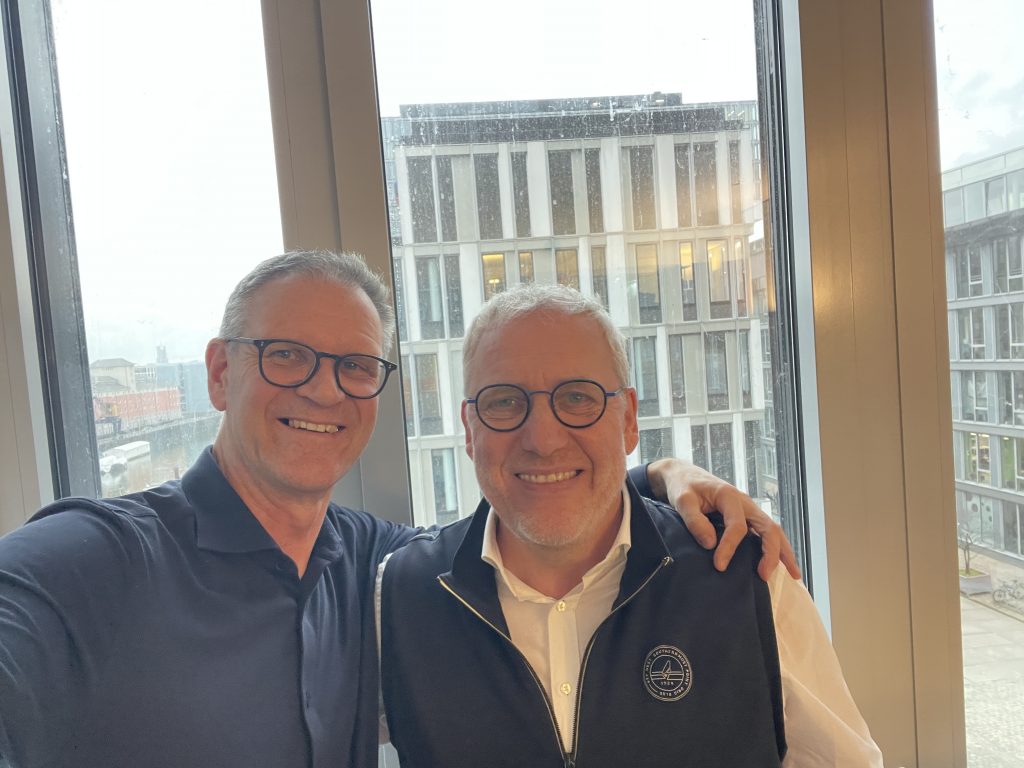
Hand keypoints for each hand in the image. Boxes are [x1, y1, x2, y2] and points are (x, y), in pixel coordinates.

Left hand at [646, 458, 800, 580]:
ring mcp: (748, 510)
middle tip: (763, 576)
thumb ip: (694, 521)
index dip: (729, 547)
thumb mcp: (682, 500)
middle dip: (770, 552)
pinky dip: (777, 548)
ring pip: (774, 530)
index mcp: (729, 495)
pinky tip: (784, 565)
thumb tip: (711, 544)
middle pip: (768, 527)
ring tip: (794, 574)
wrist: (683, 475)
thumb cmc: (682, 486)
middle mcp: (744, 502)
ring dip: (784, 552)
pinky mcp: (747, 518)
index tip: (719, 566)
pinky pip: (766, 533)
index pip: (737, 526)